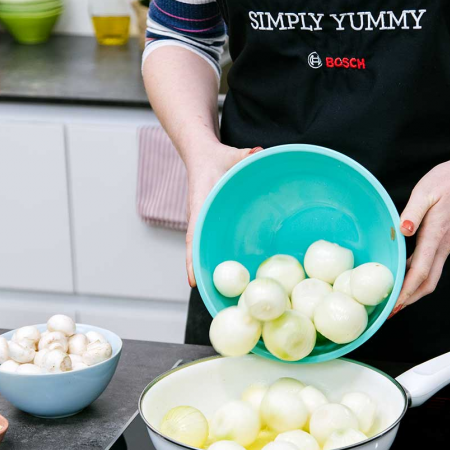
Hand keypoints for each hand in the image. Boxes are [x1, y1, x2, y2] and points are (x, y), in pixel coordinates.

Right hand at [185, 144, 262, 286]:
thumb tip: (258, 152)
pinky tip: (233, 271)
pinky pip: (214, 240)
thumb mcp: (230, 155)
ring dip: (209, 268)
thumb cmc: (215, 156)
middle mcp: (200, 218)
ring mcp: (205, 221)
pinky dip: (218, 255)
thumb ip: (244, 155)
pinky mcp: (211, 220)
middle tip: (209, 296)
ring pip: (205, 248)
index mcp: (199, 206)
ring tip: (219, 292)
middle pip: (197, 251)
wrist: (202, 154)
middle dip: (200, 273)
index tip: (192, 281)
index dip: (192, 261)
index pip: (193, 237)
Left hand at [390, 158, 449, 315]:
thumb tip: (402, 230)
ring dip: (413, 292)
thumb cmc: (448, 181)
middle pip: (427, 283)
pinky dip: (416, 278)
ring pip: (430, 277)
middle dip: (409, 300)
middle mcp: (442, 246)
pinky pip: (429, 266)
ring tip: (394, 301)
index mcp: (436, 236)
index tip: (394, 304)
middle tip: (390, 311)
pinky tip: (403, 279)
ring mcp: (444, 246)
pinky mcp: (443, 242)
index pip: (421, 271)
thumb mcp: (425, 191)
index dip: (407, 290)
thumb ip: (412, 212)